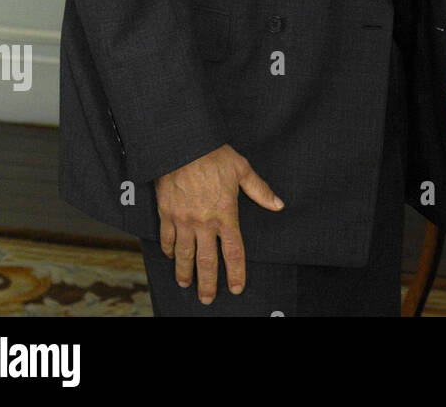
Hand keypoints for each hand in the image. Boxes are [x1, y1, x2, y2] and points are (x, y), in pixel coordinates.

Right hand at [154, 144, 282, 304]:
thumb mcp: (242, 170)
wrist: (183, 146)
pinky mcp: (166, 214)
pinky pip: (167, 238)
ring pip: (184, 254)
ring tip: (186, 284)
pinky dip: (169, 250)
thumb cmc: (215, 156)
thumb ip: (260, 190)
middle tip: (207, 299)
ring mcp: (183, 220)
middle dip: (207, 282)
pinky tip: (171, 256)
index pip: (233, 251)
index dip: (236, 272)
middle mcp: (204, 222)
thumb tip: (278, 204)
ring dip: (185, 272)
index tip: (236, 287)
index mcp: (225, 214)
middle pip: (206, 260)